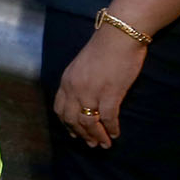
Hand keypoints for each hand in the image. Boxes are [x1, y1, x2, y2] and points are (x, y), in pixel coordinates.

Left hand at [52, 26, 146, 148]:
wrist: (120, 34)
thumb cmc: (104, 47)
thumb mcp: (82, 64)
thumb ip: (80, 81)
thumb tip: (85, 97)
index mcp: (67, 80)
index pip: (60, 108)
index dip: (66, 123)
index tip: (73, 133)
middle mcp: (75, 89)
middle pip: (72, 120)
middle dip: (81, 134)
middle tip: (91, 143)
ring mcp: (91, 92)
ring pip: (89, 123)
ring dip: (96, 136)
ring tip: (104, 144)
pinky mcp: (110, 94)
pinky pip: (107, 119)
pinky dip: (111, 129)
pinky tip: (115, 134)